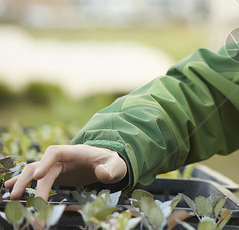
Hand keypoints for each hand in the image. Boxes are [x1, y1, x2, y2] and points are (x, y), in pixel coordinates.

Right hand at [5, 144, 126, 200]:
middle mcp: (63, 158)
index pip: (56, 152)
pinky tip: (10, 189)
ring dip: (23, 183)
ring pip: (35, 172)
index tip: (38, 176)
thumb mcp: (117, 165)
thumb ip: (111, 168)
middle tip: (17, 197)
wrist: (109, 162)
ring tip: (12, 197)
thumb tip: (102, 174)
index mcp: (76, 152)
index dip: (45, 162)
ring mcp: (57, 166)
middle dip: (28, 180)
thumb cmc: (112, 162)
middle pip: (40, 165)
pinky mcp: (56, 175)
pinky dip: (23, 182)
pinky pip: (37, 178)